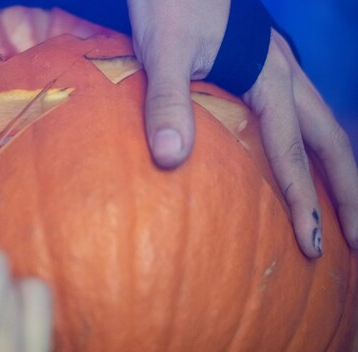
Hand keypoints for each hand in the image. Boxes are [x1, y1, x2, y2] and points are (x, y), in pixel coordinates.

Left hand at [127, 0, 357, 257]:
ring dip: (335, 166)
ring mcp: (276, 66)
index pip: (292, 152)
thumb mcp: (163, 50)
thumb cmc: (167, 2)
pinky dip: (308, 138)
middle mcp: (282, 74)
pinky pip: (299, 108)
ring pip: (321, 123)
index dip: (305, 202)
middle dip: (348, 191)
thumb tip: (171, 159)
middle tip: (356, 237)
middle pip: (330, 140)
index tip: (312, 245)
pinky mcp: (261, 62)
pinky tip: (297, 152)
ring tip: (342, 204)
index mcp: (266, 78)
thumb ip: (168, 100)